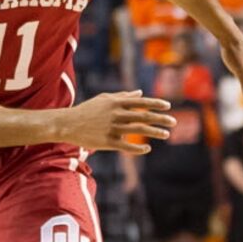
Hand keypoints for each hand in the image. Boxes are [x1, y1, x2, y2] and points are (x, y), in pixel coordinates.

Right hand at [57, 90, 175, 154]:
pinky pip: (126, 146)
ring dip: (154, 132)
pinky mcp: (107, 142)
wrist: (68, 124)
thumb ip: (124, 96)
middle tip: (174, 122)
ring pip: (138, 130)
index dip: (156, 104)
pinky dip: (138, 148)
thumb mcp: (105, 99)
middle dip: (161, 118)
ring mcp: (112, 128)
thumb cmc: (88, 110)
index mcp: (116, 103)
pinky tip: (147, 148)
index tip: (168, 107)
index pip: (141, 102)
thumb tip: (140, 93)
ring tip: (166, 134)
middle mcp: (116, 114)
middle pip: (143, 116)